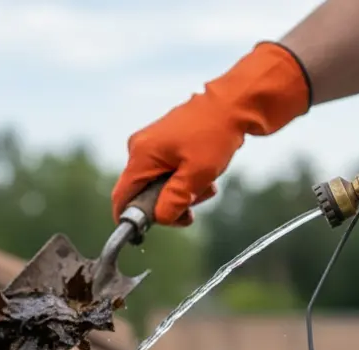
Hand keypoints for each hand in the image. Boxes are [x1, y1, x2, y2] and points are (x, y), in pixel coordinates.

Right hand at [112, 42, 311, 226]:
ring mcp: (154, 144)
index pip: (122, 196)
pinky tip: (206, 174)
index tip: (144, 236)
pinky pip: (169, 172)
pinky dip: (186, 179)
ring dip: (182, 193)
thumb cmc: (215, 134)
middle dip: (168, 205)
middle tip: (192, 208)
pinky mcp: (167, 143)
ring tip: (206, 185)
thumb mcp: (196, 175)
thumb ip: (174, 200)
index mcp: (141, 155)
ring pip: (160, 185)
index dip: (130, 219)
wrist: (235, 103)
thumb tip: (161, 218)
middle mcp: (141, 148)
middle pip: (143, 193)